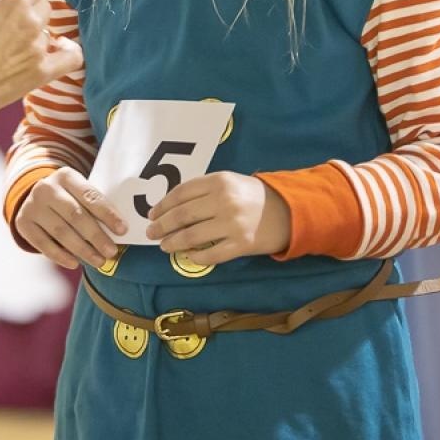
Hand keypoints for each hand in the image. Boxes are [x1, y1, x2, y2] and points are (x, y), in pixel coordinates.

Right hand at [0, 0, 82, 144]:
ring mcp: (39, 46)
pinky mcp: (43, 70)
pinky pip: (71, 57)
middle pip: (43, 3)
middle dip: (29, 7)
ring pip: (49, 28)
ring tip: (15, 41)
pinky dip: (67, 51)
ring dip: (36, 30)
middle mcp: (31, 19)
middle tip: (7, 19)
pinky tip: (57, 48)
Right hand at [14, 166, 128, 268]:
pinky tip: (74, 263)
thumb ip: (95, 208)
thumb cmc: (69, 198)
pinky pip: (43, 244)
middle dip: (96, 236)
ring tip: (99, 261)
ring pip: (60, 231)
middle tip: (111, 251)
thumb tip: (119, 233)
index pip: (90, 196)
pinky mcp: (23, 222)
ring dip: (82, 250)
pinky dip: (60, 255)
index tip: (122, 230)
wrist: (37, 197)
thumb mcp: (80, 193)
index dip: (107, 214)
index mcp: (66, 176)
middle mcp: (46, 188)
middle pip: (75, 215)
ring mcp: (32, 205)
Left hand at [144, 171, 291, 265]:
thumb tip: (170, 205)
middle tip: (150, 233)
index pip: (180, 194)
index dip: (162, 205)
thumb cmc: (253, 196)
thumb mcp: (229, 182)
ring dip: (173, 243)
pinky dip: (195, 257)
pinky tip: (187, 256)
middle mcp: (224, 201)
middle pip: (182, 216)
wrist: (289, 211)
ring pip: (192, 237)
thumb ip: (203, 189)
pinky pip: (211, 255)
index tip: (151, 214)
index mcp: (219, 182)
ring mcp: (233, 224)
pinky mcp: (242, 245)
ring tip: (164, 246)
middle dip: (161, 226)